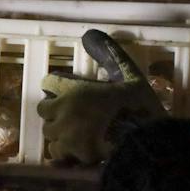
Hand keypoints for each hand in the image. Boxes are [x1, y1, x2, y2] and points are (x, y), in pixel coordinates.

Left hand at [36, 29, 164, 163]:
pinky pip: (56, 155)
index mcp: (75, 90)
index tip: (64, 89)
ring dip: (59, 133)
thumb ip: (111, 55)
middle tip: (73, 115)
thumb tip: (90, 34)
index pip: (49, 82)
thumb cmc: (139, 107)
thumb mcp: (130, 76)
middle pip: (44, 110)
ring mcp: (65, 135)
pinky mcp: (71, 156)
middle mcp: (63, 111)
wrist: (145, 143)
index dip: (55, 85)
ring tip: (76, 135)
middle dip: (55, 111)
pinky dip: (64, 153)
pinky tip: (76, 152)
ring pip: (49, 133)